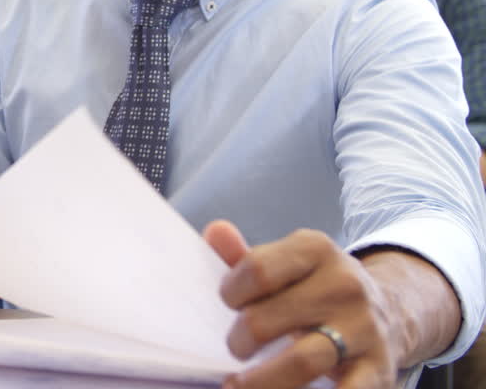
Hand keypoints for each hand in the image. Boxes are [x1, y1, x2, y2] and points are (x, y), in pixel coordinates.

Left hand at [205, 220, 400, 388]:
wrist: (389, 310)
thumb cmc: (315, 289)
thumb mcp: (286, 263)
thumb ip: (244, 255)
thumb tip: (215, 231)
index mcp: (315, 250)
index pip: (257, 270)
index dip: (231, 293)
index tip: (227, 306)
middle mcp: (344, 285)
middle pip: (266, 320)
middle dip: (239, 341)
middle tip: (235, 349)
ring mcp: (364, 328)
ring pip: (301, 361)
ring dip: (261, 381)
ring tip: (238, 386)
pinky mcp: (380, 368)